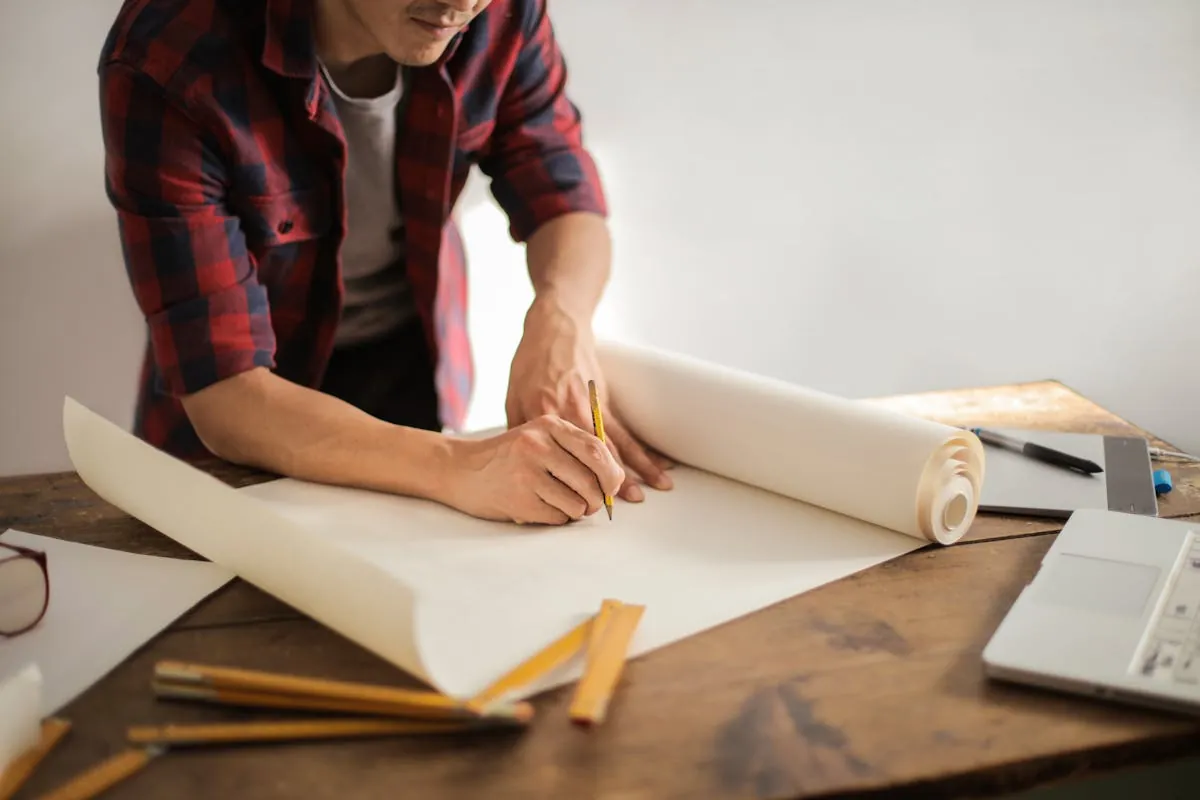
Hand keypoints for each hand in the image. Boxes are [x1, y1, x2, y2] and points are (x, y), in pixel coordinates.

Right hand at [441, 415, 624, 524]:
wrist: (460, 469)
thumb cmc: (510, 457)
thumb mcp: (540, 438)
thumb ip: (575, 450)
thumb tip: (618, 480)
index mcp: (549, 425)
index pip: (597, 449)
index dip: (613, 473)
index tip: (612, 487)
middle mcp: (538, 445)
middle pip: (592, 479)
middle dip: (598, 498)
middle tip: (591, 503)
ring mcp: (527, 473)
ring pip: (578, 503)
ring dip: (576, 511)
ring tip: (560, 503)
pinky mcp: (519, 499)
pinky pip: (558, 517)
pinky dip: (557, 518)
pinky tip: (541, 507)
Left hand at [505, 298, 673, 503]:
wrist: (554, 329)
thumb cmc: (529, 364)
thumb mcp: (513, 398)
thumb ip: (520, 433)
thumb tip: (522, 466)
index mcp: (544, 416)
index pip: (559, 457)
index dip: (572, 481)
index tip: (581, 504)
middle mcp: (570, 414)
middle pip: (594, 454)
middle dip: (611, 481)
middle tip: (626, 504)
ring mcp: (591, 407)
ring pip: (617, 445)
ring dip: (637, 468)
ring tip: (655, 489)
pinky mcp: (605, 401)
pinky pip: (627, 430)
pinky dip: (644, 448)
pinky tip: (660, 462)